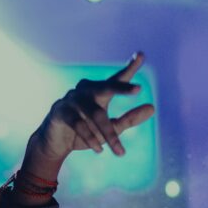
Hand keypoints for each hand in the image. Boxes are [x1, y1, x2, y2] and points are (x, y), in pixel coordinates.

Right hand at [19, 52, 155, 188]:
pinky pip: (79, 124)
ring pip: (96, 114)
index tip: (141, 55)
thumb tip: (152, 108)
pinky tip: (99, 149)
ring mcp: (71, 99)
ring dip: (108, 134)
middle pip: (106, 87)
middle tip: (138, 89)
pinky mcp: (60, 112)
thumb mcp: (110, 129)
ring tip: (120, 152)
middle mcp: (86, 91)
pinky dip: (91, 138)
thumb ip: (130, 119)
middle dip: (122, 88)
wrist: (55, 144)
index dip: (130, 68)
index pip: (117, 79)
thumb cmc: (85, 133)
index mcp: (99, 92)